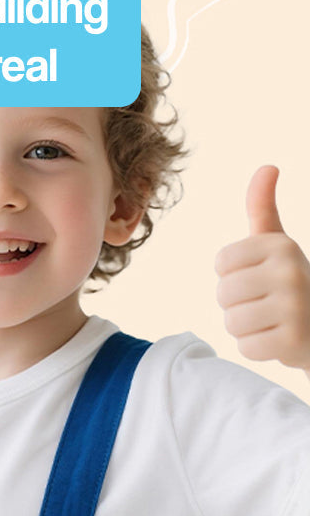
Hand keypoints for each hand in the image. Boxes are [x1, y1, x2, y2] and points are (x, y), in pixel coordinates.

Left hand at [215, 165, 309, 369]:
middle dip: (238, 304)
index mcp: (282, 245)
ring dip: (246, 327)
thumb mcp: (278, 244)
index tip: (259, 277)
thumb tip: (267, 167)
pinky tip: (279, 339)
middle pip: (223, 294)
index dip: (233, 275)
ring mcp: (295, 307)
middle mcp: (291, 271)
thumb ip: (263, 208)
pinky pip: (246, 347)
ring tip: (272, 321)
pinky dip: (258, 348)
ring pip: (231, 322)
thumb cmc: (290, 283)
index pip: (221, 262)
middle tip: (267, 304)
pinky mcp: (294, 341)